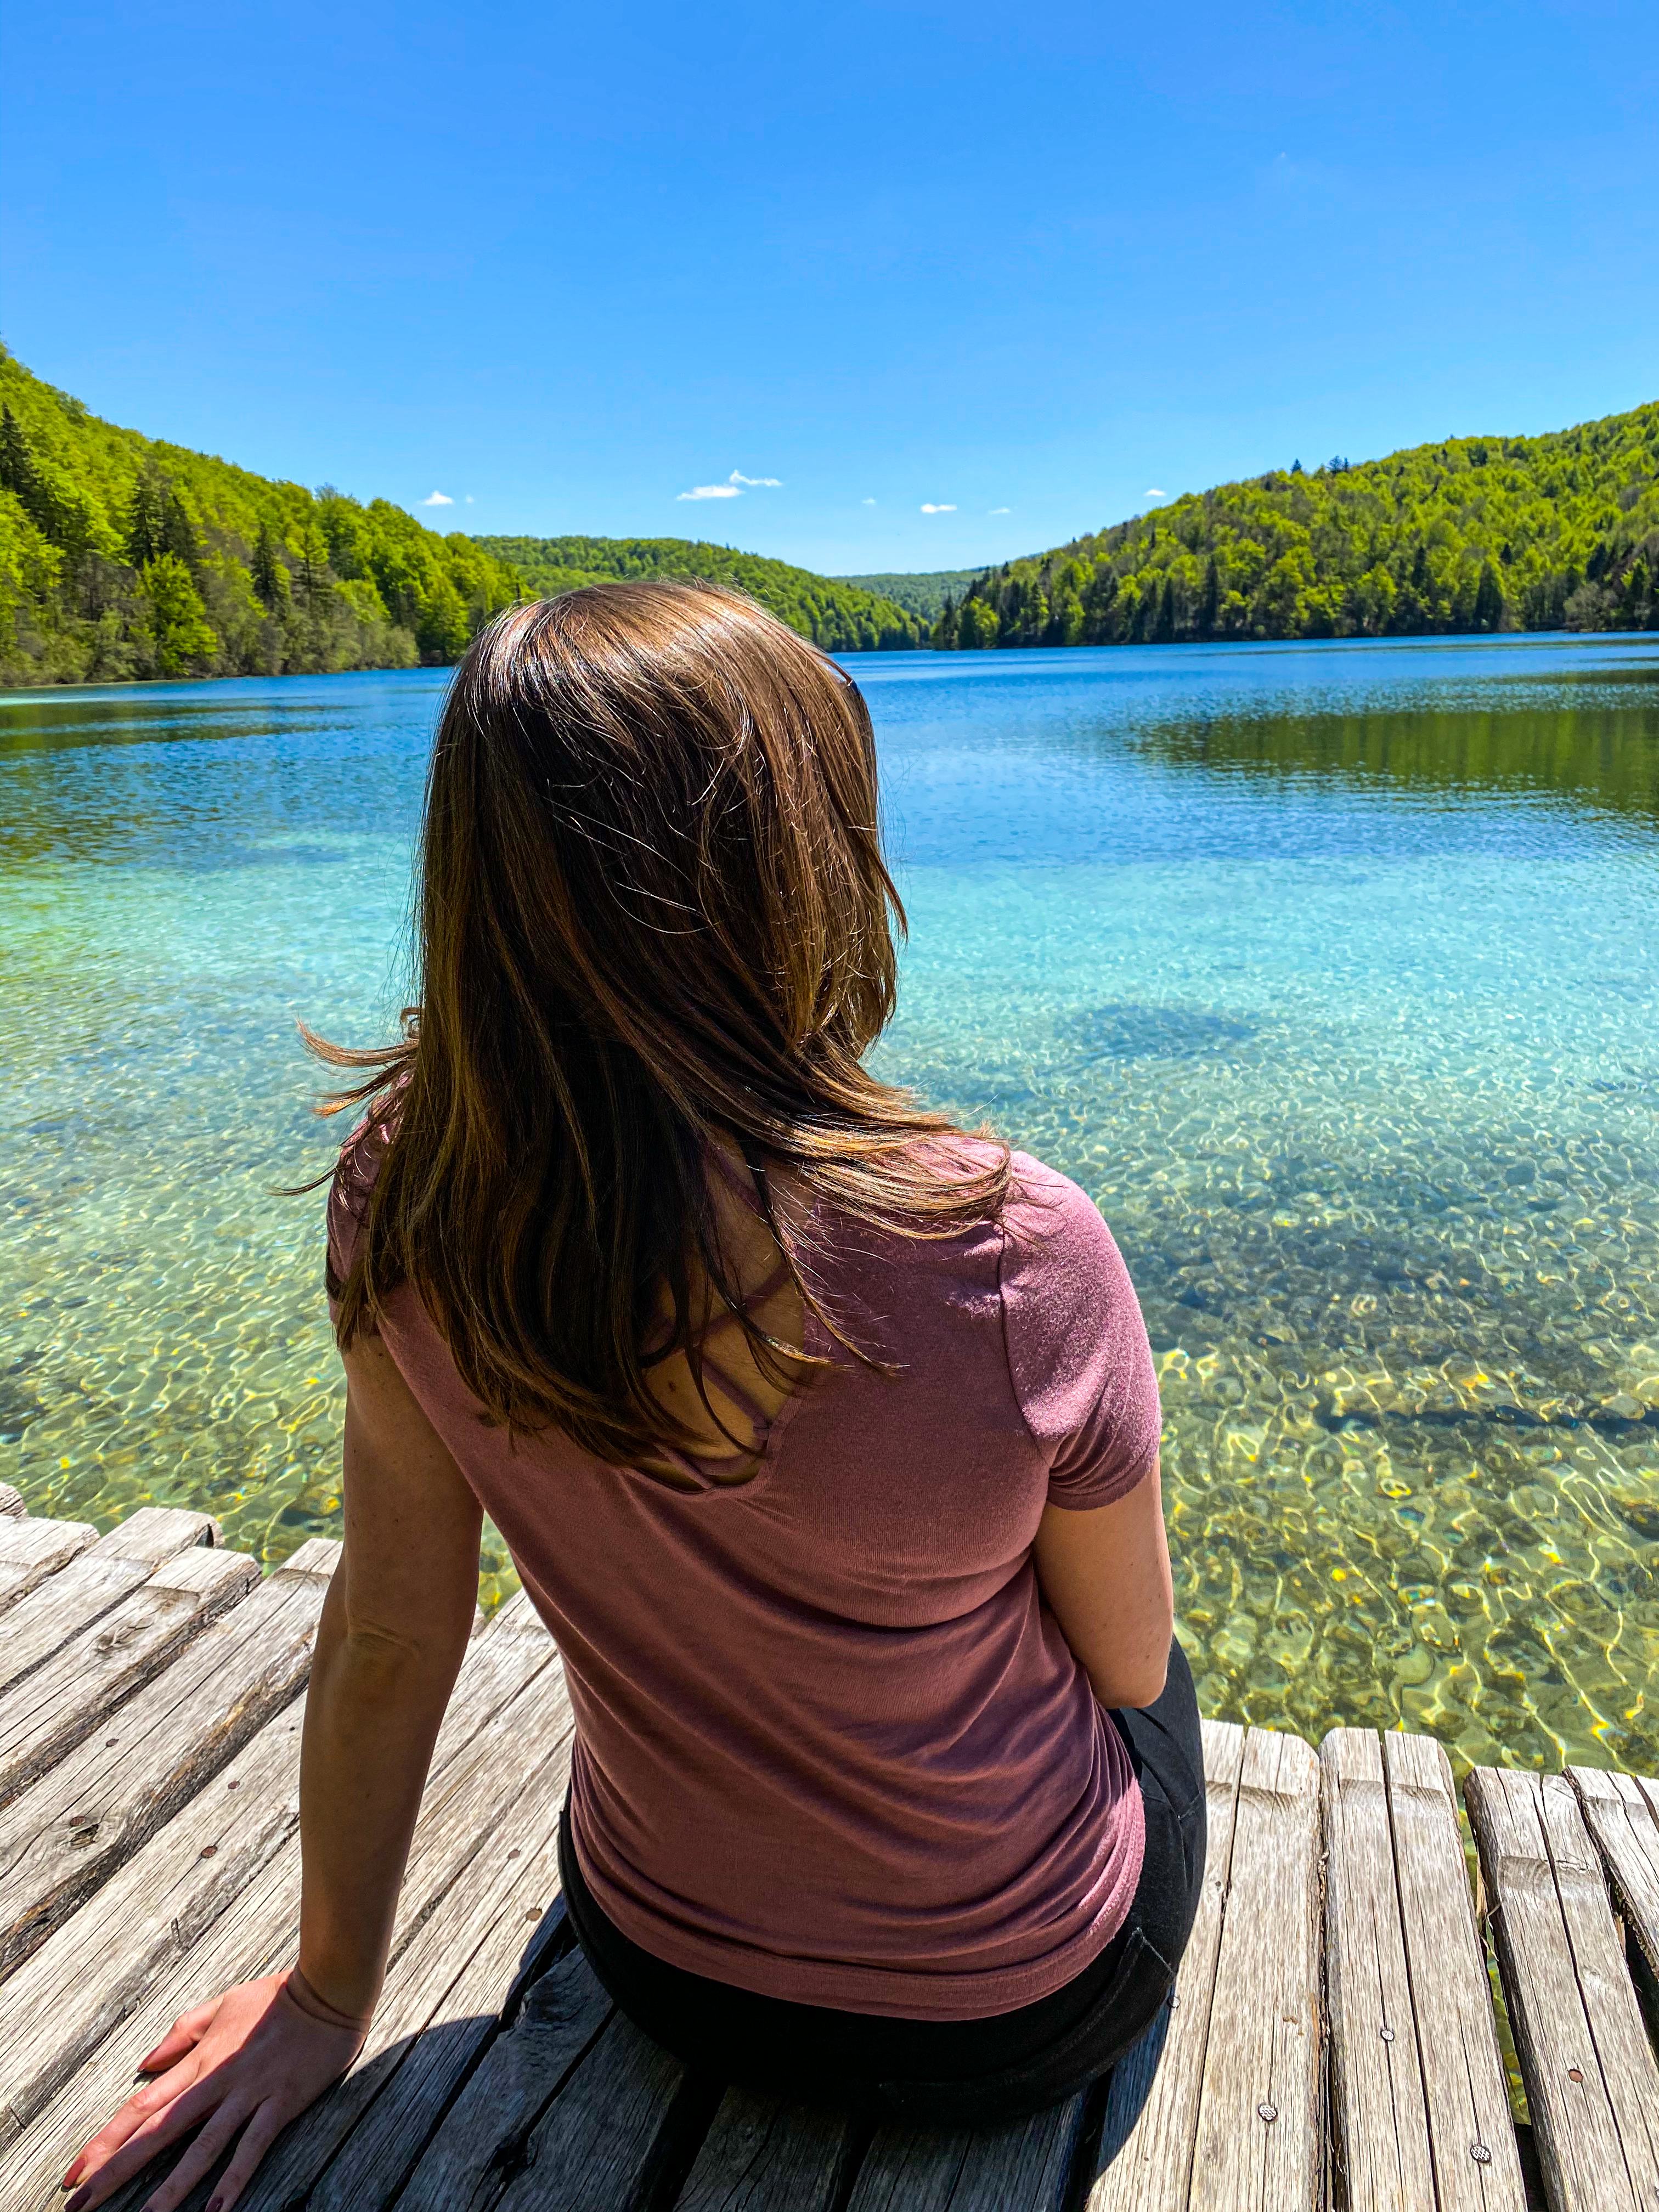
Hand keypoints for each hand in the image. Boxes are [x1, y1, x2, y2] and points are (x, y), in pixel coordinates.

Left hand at [62, 1974, 365, 2211]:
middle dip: (116, 2170)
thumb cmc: (276, 1996)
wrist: (328, 1988)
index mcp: (199, 2061)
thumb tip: (146, 2062)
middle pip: (158, 2132)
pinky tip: (216, 2209)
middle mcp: (216, 2082)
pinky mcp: (280, 2104)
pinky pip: (253, 2146)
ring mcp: (248, 2095)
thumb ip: (182, 2033)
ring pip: (202, 2148)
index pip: (141, 2107)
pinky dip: (234, 2178)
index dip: (105, 2141)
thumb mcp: (222, 2004)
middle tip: (80, 2205)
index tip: (74, 2173)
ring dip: (170, 2188)